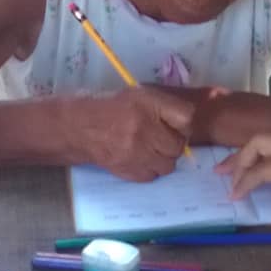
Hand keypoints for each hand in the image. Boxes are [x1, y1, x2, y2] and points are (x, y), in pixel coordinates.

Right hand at [68, 86, 194, 181]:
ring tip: (151, 149)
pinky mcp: (128, 170)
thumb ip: (167, 107)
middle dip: (173, 143)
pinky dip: (150, 169)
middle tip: (161, 138)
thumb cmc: (116, 107)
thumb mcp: (142, 95)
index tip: (176, 125)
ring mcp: (135, 152)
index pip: (186, 117)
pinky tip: (140, 158)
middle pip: (178, 145)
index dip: (183, 123)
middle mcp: (143, 128)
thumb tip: (188, 126)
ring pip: (168, 164)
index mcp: (148, 104)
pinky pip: (152, 176)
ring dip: (163, 158)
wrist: (82, 126)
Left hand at [216, 133, 270, 199]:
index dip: (257, 154)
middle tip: (220, 171)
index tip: (244, 166)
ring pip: (257, 148)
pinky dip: (247, 180)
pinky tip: (239, 193)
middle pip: (260, 141)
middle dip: (238, 156)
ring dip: (238, 166)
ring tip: (228, 185)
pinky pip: (263, 170)